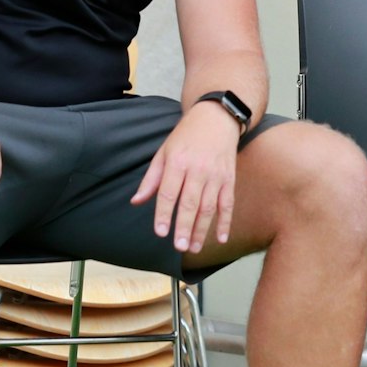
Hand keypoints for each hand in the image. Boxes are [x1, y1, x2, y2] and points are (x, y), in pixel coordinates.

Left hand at [130, 102, 241, 252]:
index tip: (160, 232)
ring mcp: (215, 175)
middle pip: (190, 202)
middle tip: (180, 246)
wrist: (216, 118)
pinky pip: (228, 203)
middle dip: (185, 226)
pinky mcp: (229, 179)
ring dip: (202, 229)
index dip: (164, 213)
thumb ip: (151, 179)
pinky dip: (225, 222)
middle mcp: (197, 169)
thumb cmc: (186, 136)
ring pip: (209, 207)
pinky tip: (221, 238)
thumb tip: (136, 201)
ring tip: (194, 247)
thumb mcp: (163, 152)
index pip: (169, 192)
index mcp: (177, 162)